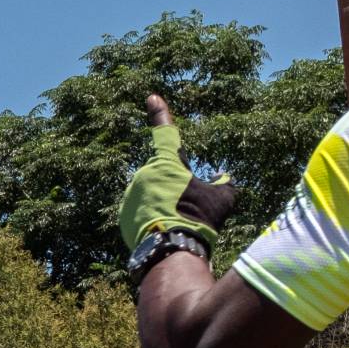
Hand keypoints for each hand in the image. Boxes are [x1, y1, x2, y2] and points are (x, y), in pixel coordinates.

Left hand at [117, 94, 237, 250]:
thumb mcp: (222, 198)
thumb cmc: (199, 219)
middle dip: (176, 187)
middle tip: (188, 208)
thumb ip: (224, 183)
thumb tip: (224, 176)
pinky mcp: (124, 214)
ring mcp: (131, 195)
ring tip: (177, 222)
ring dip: (164, 204)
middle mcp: (143, 174)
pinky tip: (165, 231)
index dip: (160, 114)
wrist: (173, 250)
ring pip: (153, 194)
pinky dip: (154, 218)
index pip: (165, 133)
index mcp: (166, 163)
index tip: (151, 97)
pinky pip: (143, 211)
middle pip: (164, 175)